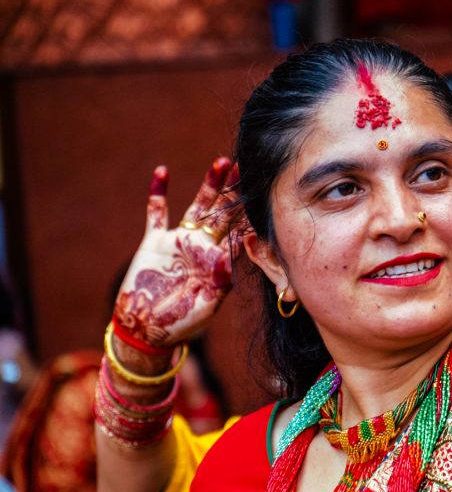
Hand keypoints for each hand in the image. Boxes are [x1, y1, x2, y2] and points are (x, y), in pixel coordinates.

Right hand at [112, 158, 238, 350]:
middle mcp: (203, 246)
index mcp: (219, 261)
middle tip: (248, 167)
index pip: (240, 232)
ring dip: (209, 185)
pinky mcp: (154, 241)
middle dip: (235, 192)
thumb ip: (216, 284)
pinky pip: (157, 213)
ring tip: (221, 162)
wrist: (147, 329)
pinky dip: (158, 193)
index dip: (251, 214)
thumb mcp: (204, 306)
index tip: (265, 194)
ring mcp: (179, 241)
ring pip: (198, 207)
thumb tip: (225, 260)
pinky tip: (162, 171)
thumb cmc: (182, 321)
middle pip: (223, 213)